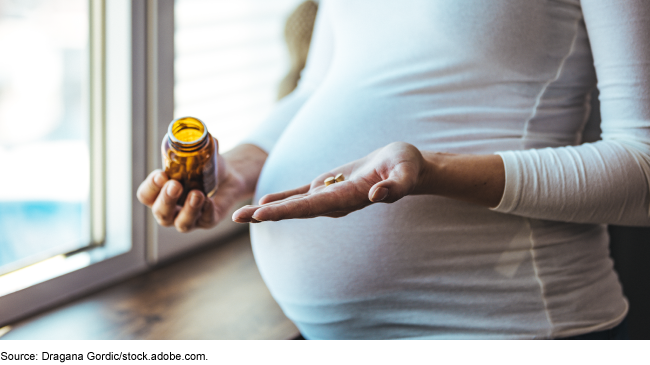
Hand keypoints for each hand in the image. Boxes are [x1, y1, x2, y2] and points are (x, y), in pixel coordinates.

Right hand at [137, 153, 246, 231]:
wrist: (228, 176)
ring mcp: (188, 218)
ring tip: (197, 194)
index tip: (161, 174)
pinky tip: (209, 201)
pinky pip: (205, 221)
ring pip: (182, 223)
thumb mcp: (197, 153)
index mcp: (159, 193)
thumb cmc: (203, 166)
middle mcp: (170, 210)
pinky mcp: (207, 221)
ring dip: (188, 209)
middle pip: (161, 212)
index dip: (150, 187)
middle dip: (166, 199)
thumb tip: (201, 134)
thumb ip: (195, 143)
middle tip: (175, 185)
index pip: (145, 195)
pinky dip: (206, 212)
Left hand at [232, 142, 425, 221]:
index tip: (262, 214)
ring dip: (267, 210)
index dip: (286, 210)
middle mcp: (333, 202)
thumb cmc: (406, 167)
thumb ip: (394, 186)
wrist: (404, 167)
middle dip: (265, 214)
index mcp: (348, 198)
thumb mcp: (405, 172)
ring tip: (240, 214)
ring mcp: (328, 195)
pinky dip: (281, 198)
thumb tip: (378, 196)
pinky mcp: (327, 186)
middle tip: (235, 217)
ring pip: (293, 204)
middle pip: (294, 210)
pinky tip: (262, 202)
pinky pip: (300, 193)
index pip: (312, 206)